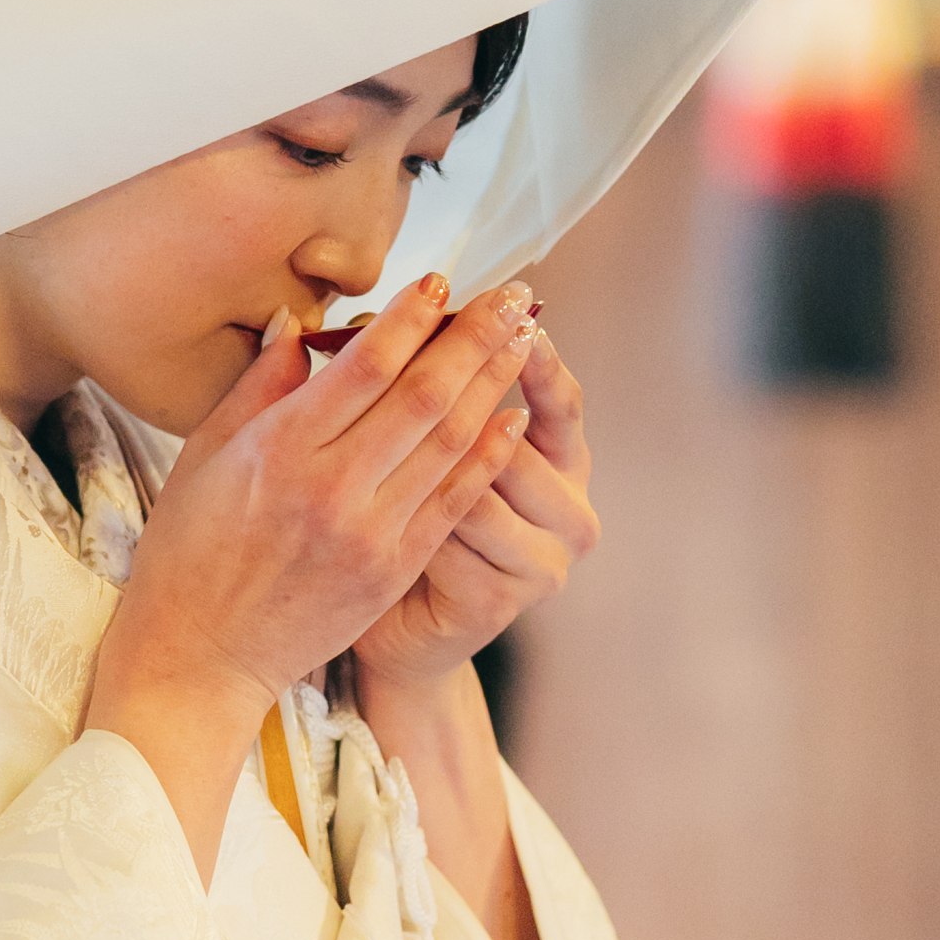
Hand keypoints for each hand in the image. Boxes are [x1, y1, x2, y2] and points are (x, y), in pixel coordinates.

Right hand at [86, 273, 538, 873]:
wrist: (199, 656)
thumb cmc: (188, 552)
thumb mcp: (202, 456)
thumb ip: (258, 387)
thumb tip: (297, 323)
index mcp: (278, 450)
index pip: (365, 366)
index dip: (411, 317)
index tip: (443, 280)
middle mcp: (330, 488)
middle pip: (423, 395)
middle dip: (475, 338)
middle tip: (515, 295)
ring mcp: (368, 533)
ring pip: (449, 442)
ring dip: (495, 384)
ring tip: (525, 338)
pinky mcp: (391, 570)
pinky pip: (453, 500)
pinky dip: (488, 454)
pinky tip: (513, 415)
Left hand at [351, 328, 596, 700]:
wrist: (393, 627)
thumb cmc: (403, 518)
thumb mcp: (416, 448)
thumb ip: (412, 386)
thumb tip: (370, 318)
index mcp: (559, 462)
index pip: (563, 400)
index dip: (538, 358)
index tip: (512, 312)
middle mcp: (569, 510)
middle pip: (519, 435)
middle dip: (463, 391)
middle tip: (416, 350)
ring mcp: (542, 562)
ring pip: (481, 487)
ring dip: (428, 457)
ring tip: (380, 433)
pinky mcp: (500, 603)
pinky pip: (449, 542)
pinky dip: (409, 517)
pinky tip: (376, 501)